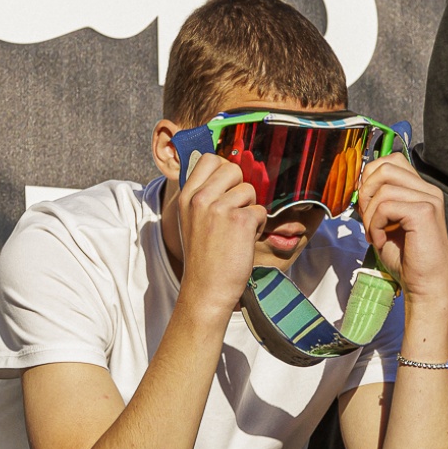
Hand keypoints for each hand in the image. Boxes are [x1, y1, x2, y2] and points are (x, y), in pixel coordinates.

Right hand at [175, 152, 266, 317]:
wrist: (206, 289)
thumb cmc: (203, 258)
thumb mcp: (191, 220)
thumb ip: (204, 195)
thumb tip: (227, 170)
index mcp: (187, 196)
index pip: (210, 159)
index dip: (224, 170)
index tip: (226, 189)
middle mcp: (201, 198)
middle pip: (233, 168)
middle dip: (240, 188)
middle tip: (234, 213)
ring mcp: (220, 208)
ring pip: (250, 190)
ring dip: (250, 210)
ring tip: (236, 232)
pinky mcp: (240, 220)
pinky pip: (260, 211)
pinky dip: (257, 227)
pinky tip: (243, 242)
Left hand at [356, 157, 447, 306]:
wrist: (423, 286)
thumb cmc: (405, 259)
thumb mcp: (385, 223)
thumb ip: (377, 201)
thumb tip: (358, 184)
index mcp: (421, 190)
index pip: (391, 161)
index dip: (370, 177)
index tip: (365, 204)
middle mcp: (428, 190)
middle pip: (385, 167)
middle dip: (365, 192)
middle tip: (366, 219)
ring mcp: (429, 199)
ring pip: (383, 188)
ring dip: (370, 214)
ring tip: (374, 234)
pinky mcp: (424, 212)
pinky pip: (386, 206)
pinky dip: (375, 225)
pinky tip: (381, 241)